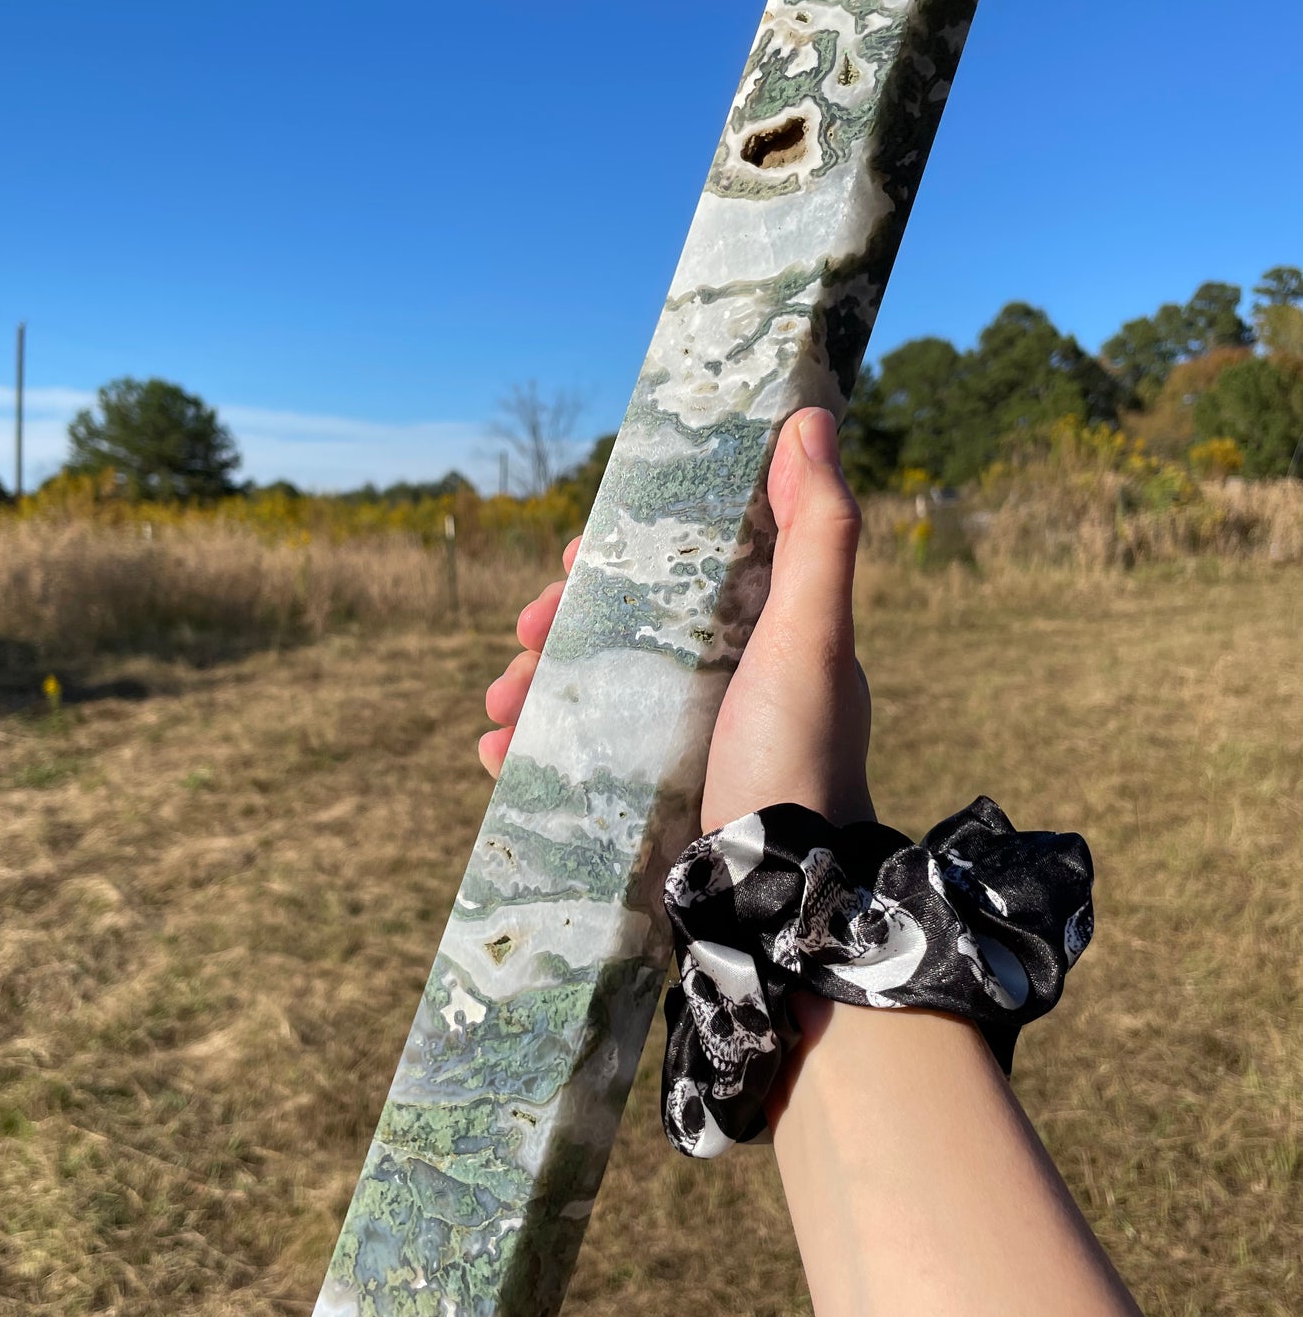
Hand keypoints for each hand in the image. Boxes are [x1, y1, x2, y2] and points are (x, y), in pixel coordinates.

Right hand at [480, 406, 872, 832]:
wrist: (781, 894)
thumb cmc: (798, 754)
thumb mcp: (812, 635)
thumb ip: (818, 532)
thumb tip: (809, 421)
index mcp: (757, 637)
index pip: (678, 572)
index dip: (619, 556)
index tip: (573, 559)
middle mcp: (719, 686)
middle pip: (618, 631)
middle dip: (557, 624)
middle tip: (522, 633)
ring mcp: (679, 747)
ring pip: (584, 693)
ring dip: (529, 686)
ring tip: (499, 704)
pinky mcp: (644, 804)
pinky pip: (570, 763)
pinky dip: (528, 750)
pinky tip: (499, 754)